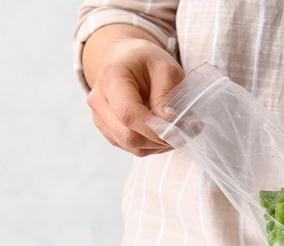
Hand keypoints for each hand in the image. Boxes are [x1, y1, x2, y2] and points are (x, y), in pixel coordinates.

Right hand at [85, 37, 183, 156]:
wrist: (130, 61)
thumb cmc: (149, 63)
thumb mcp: (166, 69)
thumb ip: (167, 95)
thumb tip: (169, 123)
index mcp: (110, 78)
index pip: (128, 114)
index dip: (153, 129)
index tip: (178, 133)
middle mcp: (99, 100)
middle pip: (128, 135)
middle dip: (159, 140)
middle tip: (184, 133)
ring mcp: (100, 118)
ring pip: (131, 145)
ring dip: (158, 144)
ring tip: (177, 131)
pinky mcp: (108, 130)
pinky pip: (131, 147)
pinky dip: (152, 145)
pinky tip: (164, 132)